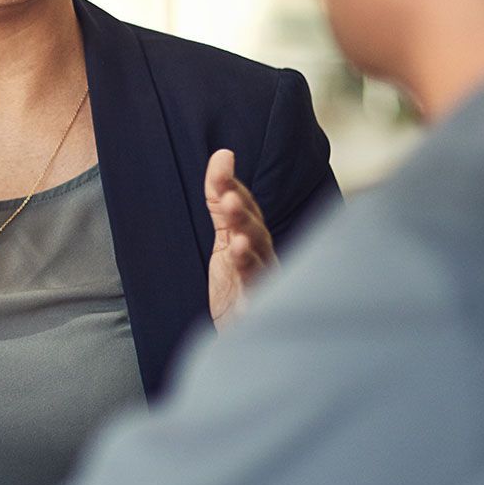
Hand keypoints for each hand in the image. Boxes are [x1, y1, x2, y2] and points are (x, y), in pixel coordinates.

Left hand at [204, 149, 276, 328]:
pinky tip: (239, 258)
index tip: (222, 159)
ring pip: (258, 258)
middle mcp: (263, 255)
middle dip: (243, 213)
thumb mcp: (224, 237)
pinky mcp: (255, 306)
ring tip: (236, 235)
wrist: (241, 330)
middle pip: (255, 230)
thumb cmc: (238, 282)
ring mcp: (262, 280)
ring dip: (248, 243)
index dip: (232, 184)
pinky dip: (249, 275)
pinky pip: (255, 289)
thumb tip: (222, 154)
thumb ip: (220, 201)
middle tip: (229, 198)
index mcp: (254, 237)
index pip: (245, 206)